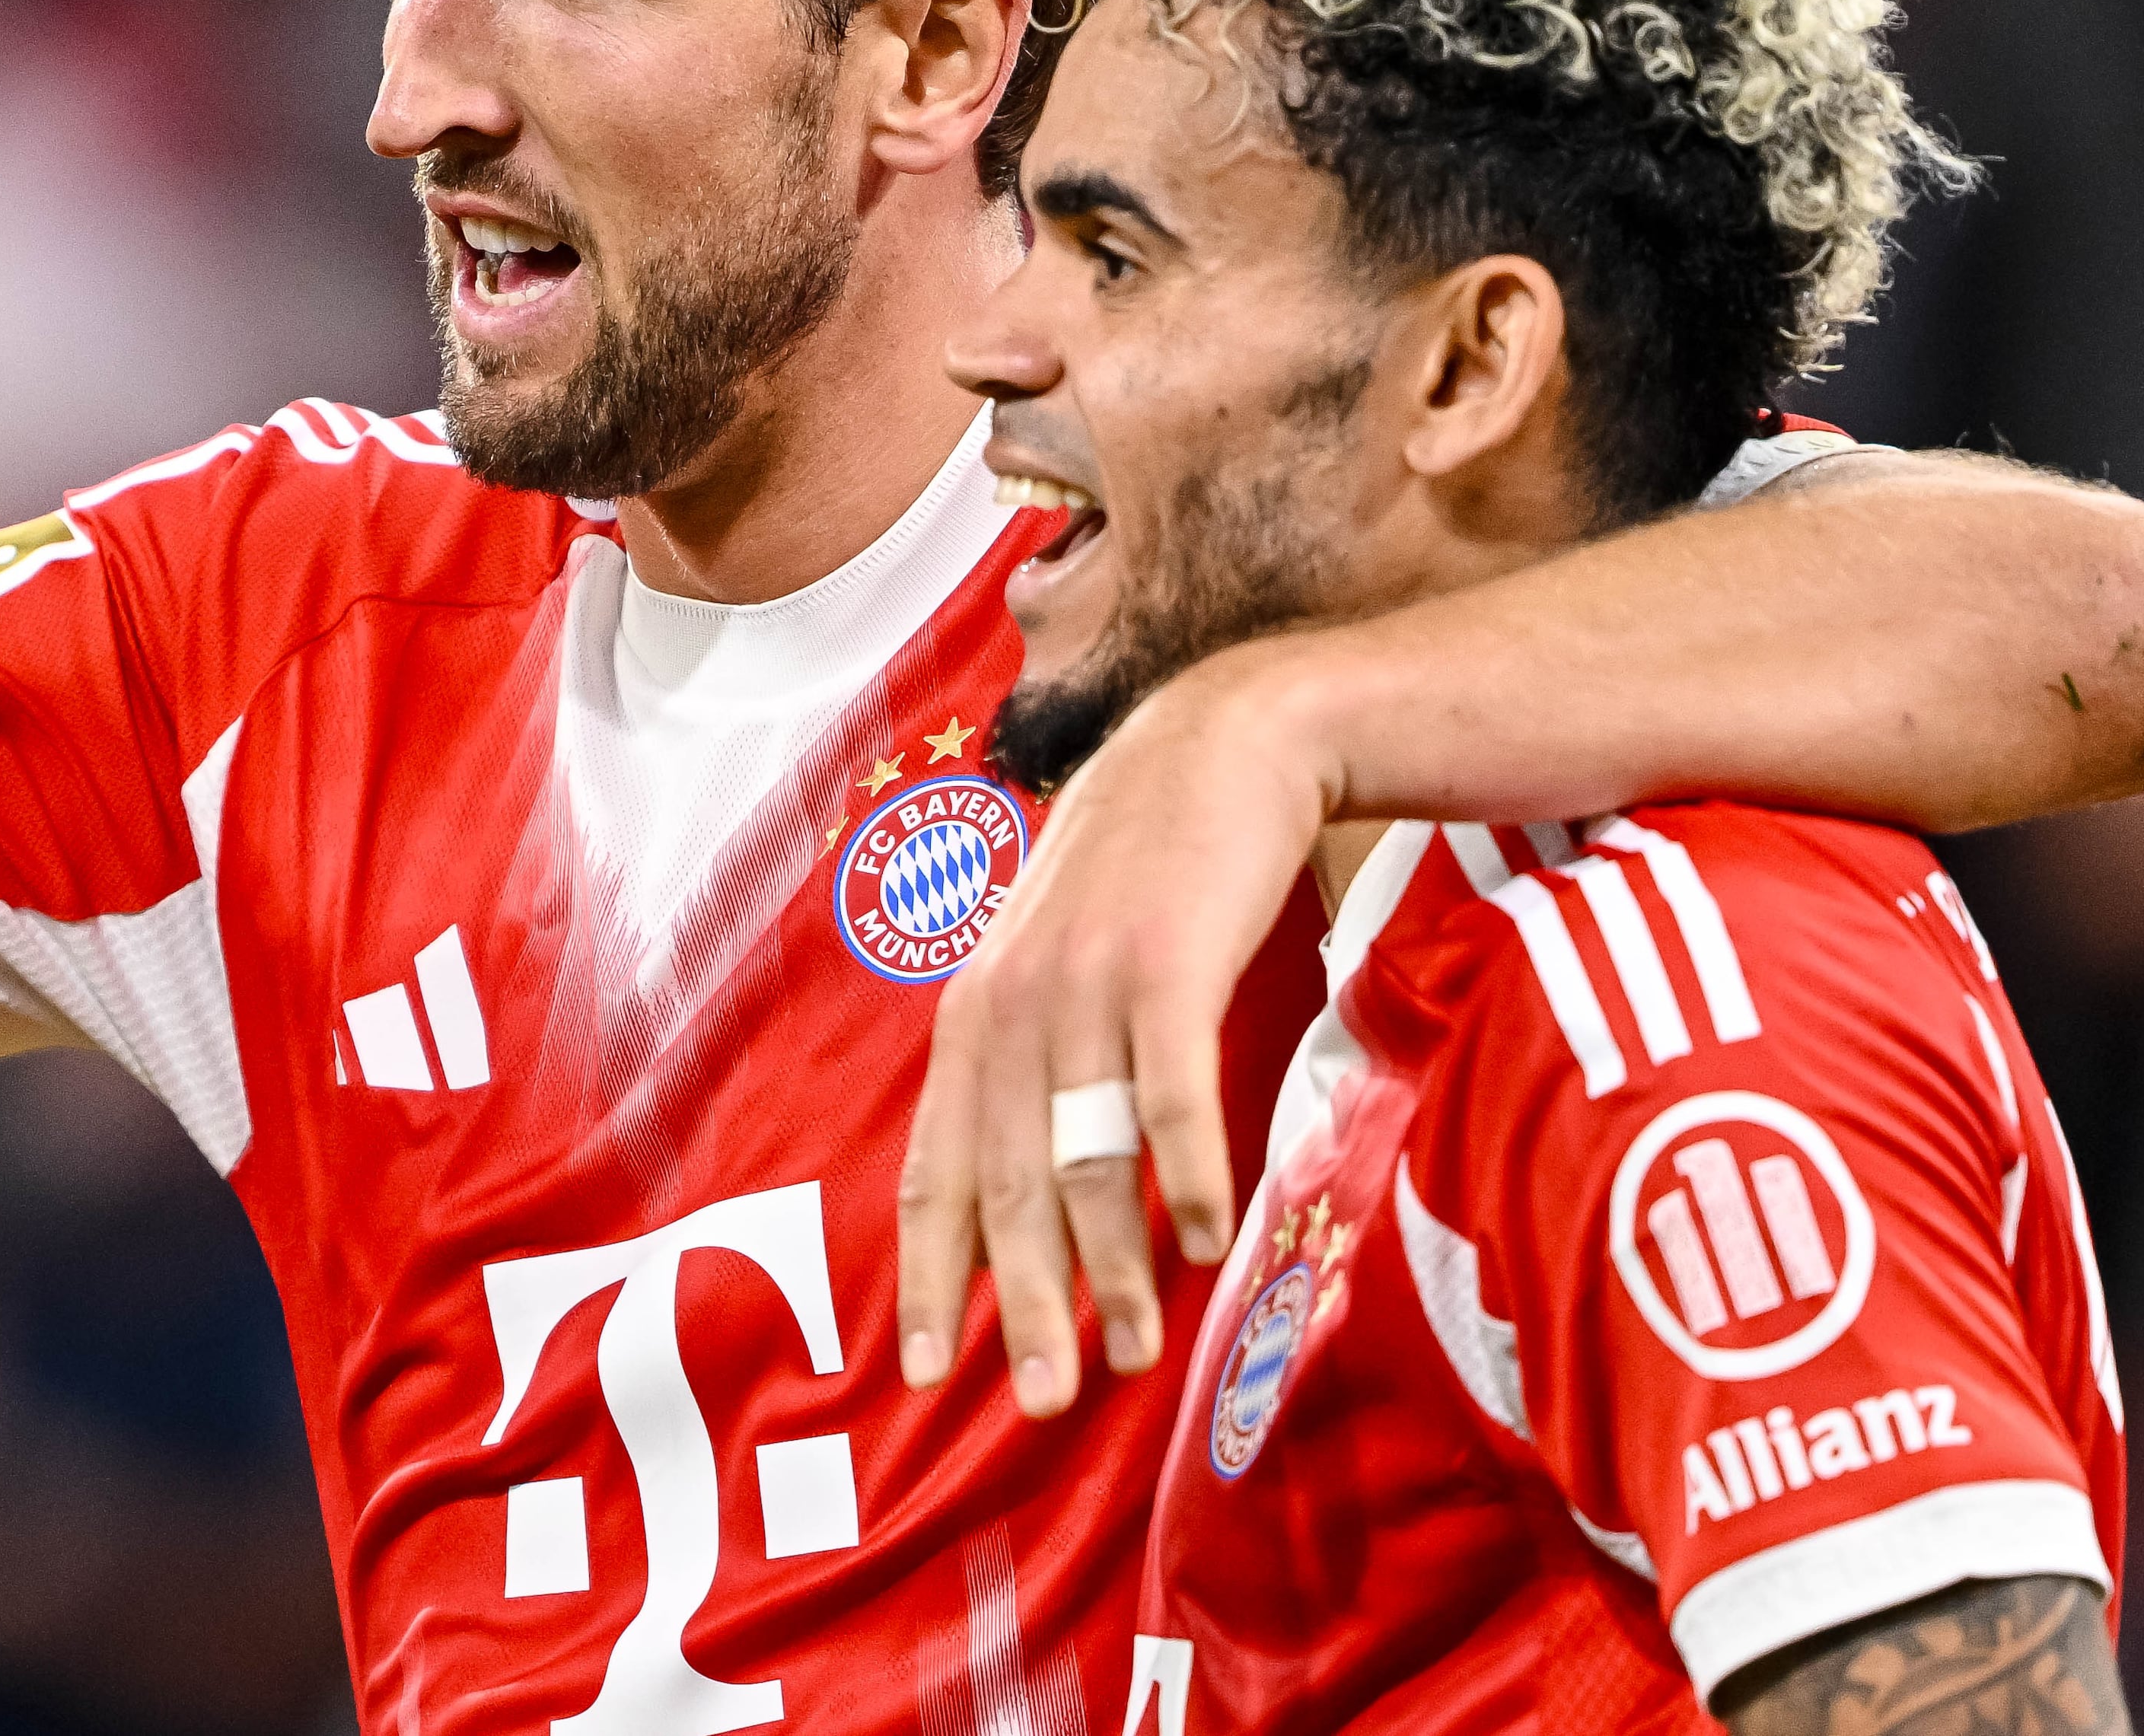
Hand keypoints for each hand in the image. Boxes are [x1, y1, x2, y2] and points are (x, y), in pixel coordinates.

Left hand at [895, 636, 1340, 1416]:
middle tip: (1038, 1401)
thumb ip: (1031, 1065)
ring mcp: (1086, 984)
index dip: (928, 1275)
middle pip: (1004, 1184)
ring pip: (1085, 1157)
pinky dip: (1186, 1173)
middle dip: (1019, 1304)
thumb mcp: (1054, 964)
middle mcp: (1012, 1007)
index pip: (934, 1170)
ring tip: (1130, 1353)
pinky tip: (1207, 1243)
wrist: (1217, 743)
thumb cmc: (1143, 873)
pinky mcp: (1166, 963)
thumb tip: (1025, 1190)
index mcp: (974, 1018)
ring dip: (1109, 1266)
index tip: (926, 1374)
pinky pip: (1167, 1093)